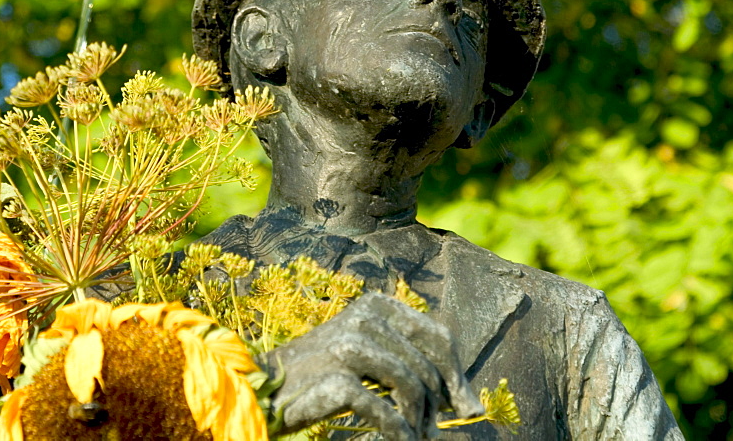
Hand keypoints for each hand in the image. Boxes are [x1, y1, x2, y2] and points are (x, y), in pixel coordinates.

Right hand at [262, 292, 482, 439]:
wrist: (263, 391)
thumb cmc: (322, 376)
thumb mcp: (367, 353)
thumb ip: (409, 359)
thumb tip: (468, 399)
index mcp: (377, 305)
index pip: (439, 337)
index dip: (457, 374)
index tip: (463, 405)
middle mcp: (364, 318)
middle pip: (428, 365)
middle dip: (439, 403)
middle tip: (435, 429)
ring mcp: (349, 345)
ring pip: (410, 385)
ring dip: (419, 419)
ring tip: (416, 435)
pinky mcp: (336, 378)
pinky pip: (384, 410)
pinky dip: (397, 431)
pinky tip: (398, 440)